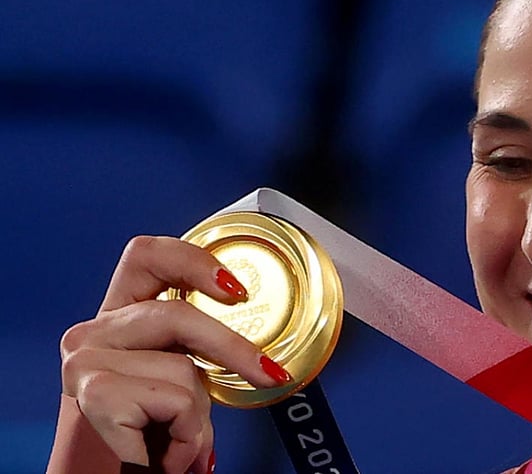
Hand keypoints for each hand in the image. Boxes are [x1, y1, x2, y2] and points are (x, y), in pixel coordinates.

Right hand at [60, 236, 290, 472]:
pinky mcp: (91, 394)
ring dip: (198, 417)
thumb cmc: (143, 440)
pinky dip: (184, 439)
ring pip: (182, 369)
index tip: (236, 290)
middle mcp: (92, 333)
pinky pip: (173, 404)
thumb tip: (264, 359)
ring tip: (177, 444)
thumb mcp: (171, 384)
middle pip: (178, 314)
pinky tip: (161, 456)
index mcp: (117, 318)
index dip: (194, 260)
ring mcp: (84, 362)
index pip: (146, 256)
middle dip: (234, 352)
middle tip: (269, 375)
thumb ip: (195, 354)